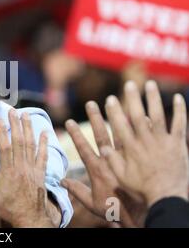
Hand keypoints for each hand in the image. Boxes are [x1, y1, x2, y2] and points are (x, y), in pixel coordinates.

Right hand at [0, 109, 54, 226]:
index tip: (0, 120)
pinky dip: (44, 143)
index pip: (5, 147)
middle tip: (13, 111)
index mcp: (8, 172)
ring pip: (30, 145)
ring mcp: (32, 169)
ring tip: (26, 115)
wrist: (30, 218)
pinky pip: (43, 155)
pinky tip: (45, 132)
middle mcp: (21, 167)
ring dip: (28, 129)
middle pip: (18, 141)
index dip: (2, 132)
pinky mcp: (40, 173)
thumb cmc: (9, 208)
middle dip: (15, 124)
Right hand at [61, 101, 145, 226]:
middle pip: (101, 135)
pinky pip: (140, 140)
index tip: (69, 122)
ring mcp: (126, 159)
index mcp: (97, 169)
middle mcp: (111, 160)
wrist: (139, 214)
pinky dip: (142, 128)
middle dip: (94, 118)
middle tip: (90, 104)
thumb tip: (61, 182)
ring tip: (113, 103)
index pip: (83, 148)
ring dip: (116, 117)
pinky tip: (143, 116)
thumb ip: (77, 190)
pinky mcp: (140, 159)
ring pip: (120, 133)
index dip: (75, 134)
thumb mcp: (92, 203)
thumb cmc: (115, 210)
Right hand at [101, 81, 187, 207]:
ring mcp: (162, 141)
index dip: (114, 111)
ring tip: (150, 84)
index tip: (110, 99)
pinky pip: (179, 124)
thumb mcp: (122, 178)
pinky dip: (179, 111)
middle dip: (132, 99)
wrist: (167, 196)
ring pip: (157, 115)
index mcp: (130, 149)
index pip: (120, 126)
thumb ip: (112, 162)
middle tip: (129, 84)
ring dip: (154, 99)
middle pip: (137, 116)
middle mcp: (145, 141)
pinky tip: (178, 98)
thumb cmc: (143, 190)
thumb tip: (101, 149)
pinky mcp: (178, 144)